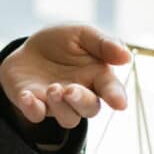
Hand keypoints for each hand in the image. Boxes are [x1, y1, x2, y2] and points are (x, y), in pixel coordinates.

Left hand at [0, 25, 130, 128]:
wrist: (28, 48)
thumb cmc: (61, 42)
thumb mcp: (82, 34)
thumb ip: (103, 44)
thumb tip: (127, 56)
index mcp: (97, 76)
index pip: (111, 90)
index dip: (116, 97)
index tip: (119, 103)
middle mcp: (81, 94)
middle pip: (90, 109)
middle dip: (82, 101)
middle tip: (71, 89)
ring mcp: (58, 103)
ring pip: (68, 119)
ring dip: (61, 107)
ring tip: (52, 89)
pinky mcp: (36, 106)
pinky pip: (36, 116)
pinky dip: (32, 108)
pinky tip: (27, 95)